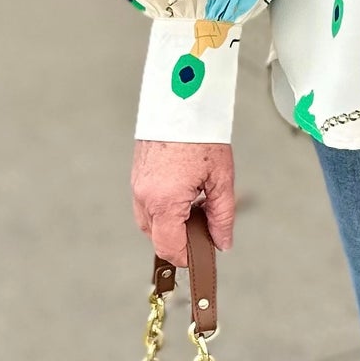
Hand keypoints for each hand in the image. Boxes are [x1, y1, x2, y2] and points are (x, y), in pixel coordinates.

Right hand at [131, 140, 235, 266]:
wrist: (181, 102)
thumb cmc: (200, 134)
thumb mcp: (221, 179)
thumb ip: (222, 216)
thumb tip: (222, 241)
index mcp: (164, 200)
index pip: (169, 247)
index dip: (186, 258)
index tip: (201, 256)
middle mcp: (144, 195)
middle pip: (156, 237)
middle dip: (179, 239)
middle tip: (205, 226)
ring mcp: (137, 184)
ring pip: (150, 221)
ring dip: (171, 223)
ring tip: (196, 204)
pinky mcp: (137, 175)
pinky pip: (146, 203)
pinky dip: (163, 207)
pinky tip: (184, 193)